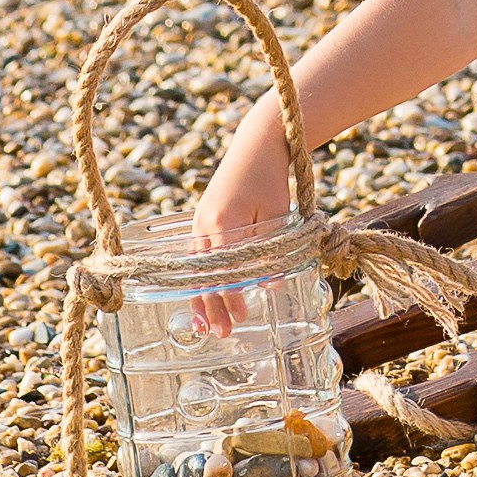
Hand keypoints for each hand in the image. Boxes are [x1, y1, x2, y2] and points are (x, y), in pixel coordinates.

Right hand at [190, 102, 291, 334]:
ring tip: (205, 323)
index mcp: (225, 221)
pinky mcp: (202, 217)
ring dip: (201, 295)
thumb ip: (272, 250)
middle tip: (222, 332)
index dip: (231, 295)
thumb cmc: (272, 178)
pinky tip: (201, 293)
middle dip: (213, 305)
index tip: (241, 316)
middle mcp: (206, 223)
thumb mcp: (279, 214)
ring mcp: (200, 220)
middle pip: (206, 273)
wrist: (257, 144)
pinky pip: (198, 254)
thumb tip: (268, 285)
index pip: (225, 270)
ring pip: (197, 267)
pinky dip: (200, 276)